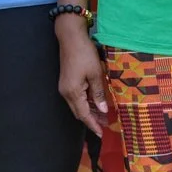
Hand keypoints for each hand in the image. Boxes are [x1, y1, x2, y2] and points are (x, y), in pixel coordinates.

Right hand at [55, 15, 107, 134]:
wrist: (70, 37)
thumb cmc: (84, 54)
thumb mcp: (95, 74)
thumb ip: (98, 93)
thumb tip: (103, 110)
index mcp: (73, 92)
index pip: (84, 114)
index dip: (93, 125)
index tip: (102, 133)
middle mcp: (66, 93)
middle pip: (79, 112)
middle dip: (92, 120)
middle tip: (106, 125)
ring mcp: (65, 87)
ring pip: (78, 105)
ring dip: (90, 111)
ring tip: (104, 116)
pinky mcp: (67, 82)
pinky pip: (77, 97)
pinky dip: (86, 102)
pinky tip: (96, 103)